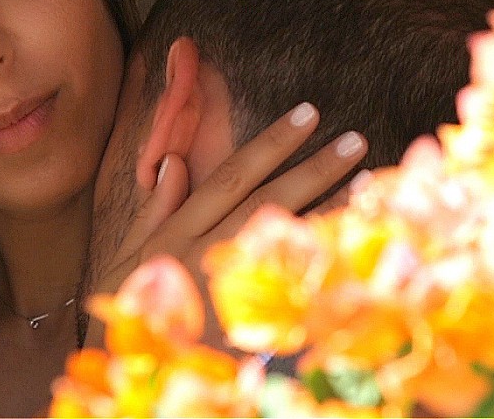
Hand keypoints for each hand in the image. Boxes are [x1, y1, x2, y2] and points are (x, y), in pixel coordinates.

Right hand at [84, 102, 366, 347]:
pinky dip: (324, 261)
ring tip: (367, 180)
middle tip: (354, 141)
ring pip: (289, 245)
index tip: (307, 115)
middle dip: (314, 168)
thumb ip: (154, 211)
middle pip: (269, 203)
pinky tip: (352, 240)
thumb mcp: (126, 259)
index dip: (271, 144)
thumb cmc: (127, 312)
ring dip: (331, 210)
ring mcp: (232, 295)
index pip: (232, 178)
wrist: (132, 378)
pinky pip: (295, 289)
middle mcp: (207, 258)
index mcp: (176, 235)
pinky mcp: (250, 329)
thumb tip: (174, 162)